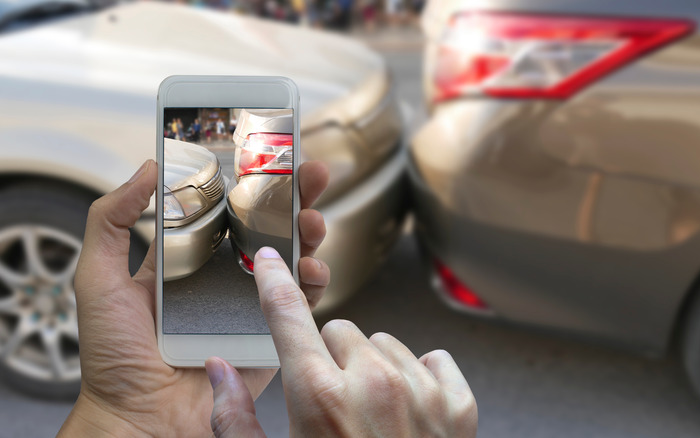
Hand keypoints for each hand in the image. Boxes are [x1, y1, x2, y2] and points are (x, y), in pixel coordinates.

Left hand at [58, 159, 329, 436]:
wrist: (140, 418)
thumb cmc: (114, 357)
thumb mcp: (98, 278)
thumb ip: (111, 219)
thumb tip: (147, 168)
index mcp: (188, 261)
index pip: (226, 212)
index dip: (250, 185)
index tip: (270, 159)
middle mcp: (222, 278)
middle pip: (267, 229)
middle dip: (293, 201)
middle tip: (309, 178)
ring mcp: (249, 306)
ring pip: (290, 260)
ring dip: (309, 235)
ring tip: (312, 223)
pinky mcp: (269, 335)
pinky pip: (299, 304)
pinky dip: (314, 283)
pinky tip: (312, 270)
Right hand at [205, 248, 477, 436]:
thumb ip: (235, 418)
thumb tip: (219, 370)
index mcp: (318, 395)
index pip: (287, 315)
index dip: (274, 281)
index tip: (271, 259)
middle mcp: (373, 382)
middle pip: (340, 330)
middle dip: (329, 356)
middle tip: (331, 401)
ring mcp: (421, 391)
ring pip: (385, 344)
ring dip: (373, 368)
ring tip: (370, 416)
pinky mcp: (459, 404)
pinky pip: (432, 359)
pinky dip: (419, 378)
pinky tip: (408, 413)